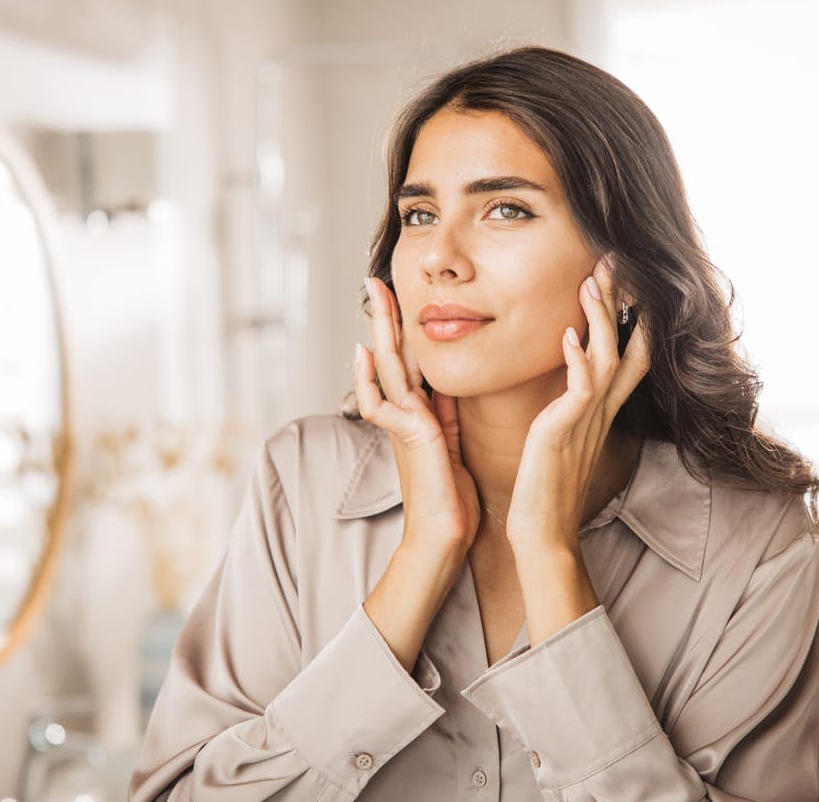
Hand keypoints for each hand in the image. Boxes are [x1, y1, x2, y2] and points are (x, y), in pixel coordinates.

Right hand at [354, 276, 481, 556]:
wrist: (445, 537)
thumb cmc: (452, 500)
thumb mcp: (453, 443)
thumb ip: (446, 413)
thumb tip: (447, 385)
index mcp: (420, 414)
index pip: (410, 361)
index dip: (405, 330)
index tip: (403, 299)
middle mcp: (406, 414)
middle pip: (394, 354)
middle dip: (385, 316)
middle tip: (377, 280)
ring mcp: (403, 424)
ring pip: (388, 367)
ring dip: (379, 329)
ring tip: (374, 295)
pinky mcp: (407, 437)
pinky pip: (380, 404)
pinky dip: (368, 379)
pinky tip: (365, 354)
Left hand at [504, 256, 650, 550]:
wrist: (543, 532)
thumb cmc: (546, 488)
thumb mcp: (560, 437)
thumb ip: (566, 407)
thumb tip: (565, 386)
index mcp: (600, 409)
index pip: (629, 352)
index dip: (630, 314)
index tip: (621, 277)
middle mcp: (601, 410)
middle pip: (626, 343)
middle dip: (622, 301)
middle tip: (613, 259)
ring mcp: (587, 420)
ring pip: (606, 356)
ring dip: (600, 317)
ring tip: (591, 280)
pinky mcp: (565, 432)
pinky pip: (581, 388)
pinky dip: (577, 358)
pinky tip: (568, 332)